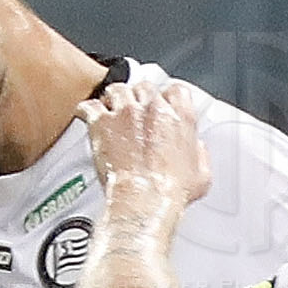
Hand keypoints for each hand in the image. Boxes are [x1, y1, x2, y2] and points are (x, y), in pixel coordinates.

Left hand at [84, 80, 211, 209]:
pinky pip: (89, 105)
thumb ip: (199, 154)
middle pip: (144, 87)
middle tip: (136, 111)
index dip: (169, 97)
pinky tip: (86, 113)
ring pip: (117, 89)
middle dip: (140, 97)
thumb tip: (197, 149)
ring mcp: (126, 112)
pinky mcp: (102, 123)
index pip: (176, 90)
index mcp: (180, 116)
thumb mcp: (201, 175)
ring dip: (114, 98)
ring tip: (111, 108)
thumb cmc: (170, 192)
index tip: (165, 105)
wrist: (144, 200)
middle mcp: (152, 108)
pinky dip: (87, 109)